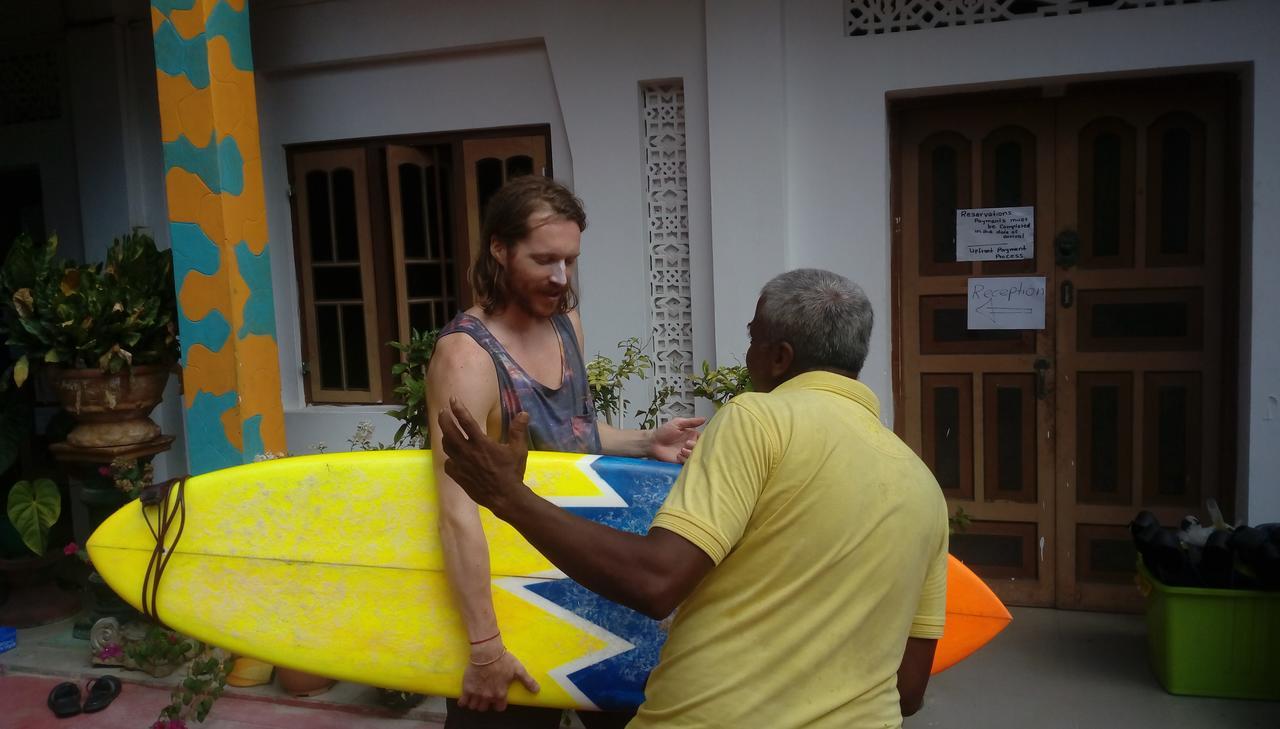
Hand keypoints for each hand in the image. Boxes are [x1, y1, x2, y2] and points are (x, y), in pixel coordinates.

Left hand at [438, 398, 529, 512]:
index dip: (458, 409)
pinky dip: (449, 458)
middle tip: (442, 412)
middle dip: (444, 419)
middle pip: (449, 432)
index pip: (466, 421)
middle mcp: (468, 452)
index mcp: (482, 443)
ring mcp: (461, 465)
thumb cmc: (513, 472)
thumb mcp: (519, 450)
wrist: (505, 497)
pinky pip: (448, 464)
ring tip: (447, 432)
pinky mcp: (458, 476)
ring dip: (446, 437)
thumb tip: (523, 413)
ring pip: (447, 447)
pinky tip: (452, 456)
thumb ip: (518, 430)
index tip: (452, 399)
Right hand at [458, 647, 538, 711]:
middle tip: (486, 695)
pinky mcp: (467, 689)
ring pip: (475, 707)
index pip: (499, 708)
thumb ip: (527, 681)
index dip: (499, 703)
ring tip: (477, 697)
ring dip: (475, 703)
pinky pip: (463, 702)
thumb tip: (537, 690)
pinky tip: (466, 698)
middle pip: (485, 708)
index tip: (498, 698)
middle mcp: (488, 697)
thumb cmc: (503, 660)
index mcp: (500, 694)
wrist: (486, 652)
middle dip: (486, 703)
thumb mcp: (518, 670)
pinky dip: (464, 702)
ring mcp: (477, 694)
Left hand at [648, 417, 705, 463]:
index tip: (700, 438)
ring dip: (690, 453)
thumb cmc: (663, 432)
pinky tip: (678, 455)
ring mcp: (686, 453)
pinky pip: (688, 462)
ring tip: (681, 449)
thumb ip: (691, 422)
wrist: (653, 442)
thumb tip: (704, 419)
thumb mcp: (677, 423)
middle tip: (687, 443)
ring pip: (695, 456)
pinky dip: (684, 459)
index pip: (703, 438)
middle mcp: (691, 445)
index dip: (704, 439)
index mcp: (692, 435)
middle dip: (695, 446)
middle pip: (701, 448)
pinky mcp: (681, 461)